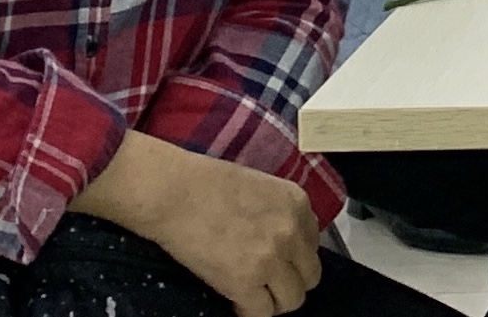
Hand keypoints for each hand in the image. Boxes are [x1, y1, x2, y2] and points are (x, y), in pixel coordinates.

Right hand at [75, 134, 319, 316]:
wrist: (173, 193)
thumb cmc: (206, 184)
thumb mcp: (261, 188)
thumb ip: (279, 213)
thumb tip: (281, 240)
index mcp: (297, 204)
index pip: (313, 244)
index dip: (293, 257)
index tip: (277, 260)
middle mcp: (292, 232)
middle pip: (310, 276)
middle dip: (290, 281)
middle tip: (267, 282)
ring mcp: (271, 259)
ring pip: (292, 300)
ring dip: (273, 300)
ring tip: (252, 294)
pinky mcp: (245, 283)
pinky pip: (262, 312)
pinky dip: (249, 311)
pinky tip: (235, 300)